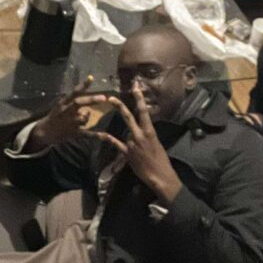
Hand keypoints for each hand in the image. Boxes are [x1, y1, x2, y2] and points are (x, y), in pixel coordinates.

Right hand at [27, 76, 109, 150]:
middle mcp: (66, 112)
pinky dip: (98, 136)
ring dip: (86, 117)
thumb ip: (74, 97)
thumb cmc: (56, 115)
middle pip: (79, 103)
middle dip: (91, 100)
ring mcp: (70, 123)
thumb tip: (89, 83)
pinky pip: (88, 134)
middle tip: (103, 98)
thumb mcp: (61, 104)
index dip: (82, 85)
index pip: (73, 92)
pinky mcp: (74, 133)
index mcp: (63, 103)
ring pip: (84, 118)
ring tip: (81, 118)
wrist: (45, 132)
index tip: (91, 78)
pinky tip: (107, 136)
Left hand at [89, 85, 182, 203]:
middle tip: (111, 98)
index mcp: (149, 131)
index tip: (135, 87)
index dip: (139, 98)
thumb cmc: (161, 159)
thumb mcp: (156, 142)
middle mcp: (140, 134)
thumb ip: (147, 134)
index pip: (143, 111)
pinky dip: (108, 138)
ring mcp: (132, 143)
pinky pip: (116, 144)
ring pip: (125, 131)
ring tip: (133, 141)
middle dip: (119, 106)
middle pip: (128, 117)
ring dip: (128, 134)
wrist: (159, 175)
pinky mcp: (127, 153)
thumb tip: (141, 130)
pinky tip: (100, 134)